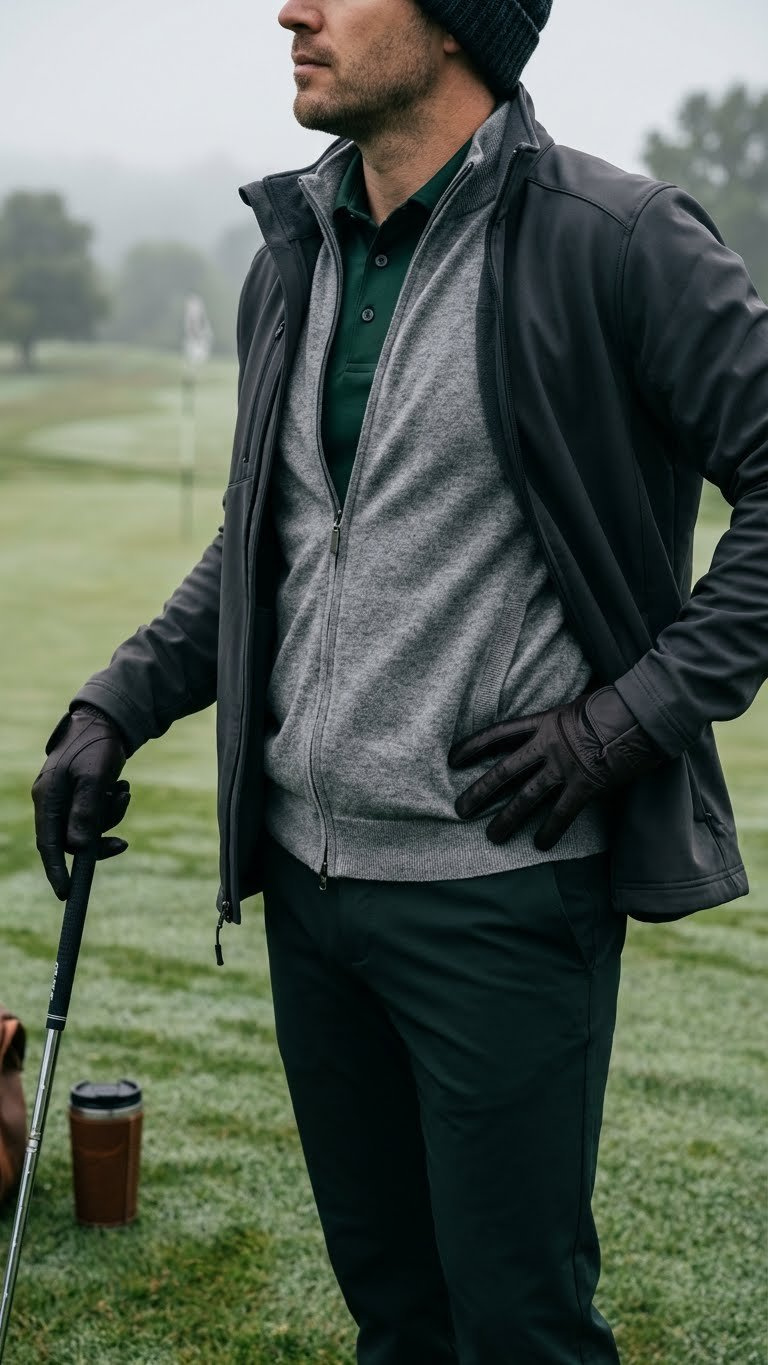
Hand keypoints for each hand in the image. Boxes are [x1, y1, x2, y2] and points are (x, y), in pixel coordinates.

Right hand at [31, 704, 130, 899]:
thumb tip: (78, 848)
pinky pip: (95, 812)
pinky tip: (122, 786)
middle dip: (98, 840)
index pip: (48, 843)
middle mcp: (52, 799)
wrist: (107, 719)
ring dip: (110, 816)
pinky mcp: (79, 793)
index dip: (57, 871)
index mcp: (48, 796)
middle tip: (123, 844)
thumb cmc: (98, 745)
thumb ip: (86, 812)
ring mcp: (65, 796)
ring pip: (87, 826)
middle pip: (71, 838)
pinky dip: (111, 805)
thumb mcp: (95, 779)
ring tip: (124, 791)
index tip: (67, 893)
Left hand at [447, 684, 664, 851]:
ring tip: (492, 837)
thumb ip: (563, 719)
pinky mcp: (585, 786)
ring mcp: (565, 767)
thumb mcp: (580, 703)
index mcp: (544, 722)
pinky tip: (539, 845)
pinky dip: (550, 831)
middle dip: (480, 792)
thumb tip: (563, 723)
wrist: (644, 712)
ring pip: (526, 798)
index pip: (499, 734)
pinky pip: (561, 814)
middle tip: (460, 809)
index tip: (453, 758)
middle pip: (504, 771)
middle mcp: (548, 746)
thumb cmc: (617, 704)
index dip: (474, 746)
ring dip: (507, 820)